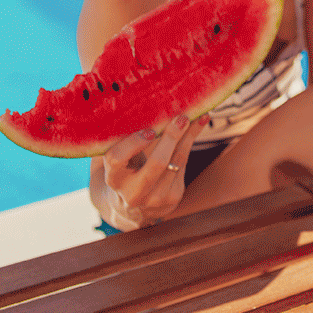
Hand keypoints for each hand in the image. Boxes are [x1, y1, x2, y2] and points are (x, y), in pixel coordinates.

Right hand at [97, 113, 207, 229]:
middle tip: (180, 118)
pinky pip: (184, 164)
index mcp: (113, 178)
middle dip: (170, 139)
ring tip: (196, 115)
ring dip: (188, 135)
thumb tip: (131, 103)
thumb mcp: (116, 160)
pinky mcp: (172, 197)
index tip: (150, 131)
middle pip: (156, 165)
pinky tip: (198, 123)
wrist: (130, 209)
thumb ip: (118, 140)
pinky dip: (190, 141)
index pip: (118, 159)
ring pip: (176, 162)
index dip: (133, 144)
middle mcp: (133, 192)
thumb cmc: (121, 171)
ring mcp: (155, 198)